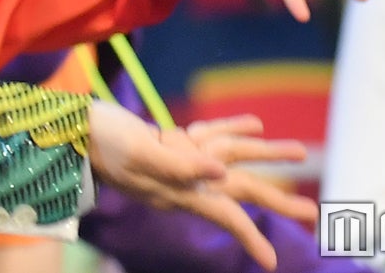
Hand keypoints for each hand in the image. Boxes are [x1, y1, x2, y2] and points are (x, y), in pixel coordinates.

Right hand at [89, 103, 314, 270]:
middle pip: (240, 189)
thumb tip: (222, 173)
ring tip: (300, 153)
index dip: (249, 238)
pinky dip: (233, 130)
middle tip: (313, 216)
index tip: (271, 264)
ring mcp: (177, 159)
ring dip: (266, 156)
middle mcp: (183, 178)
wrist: (71, 128)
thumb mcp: (141, 154)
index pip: (224, 215)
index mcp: (178, 189)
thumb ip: (179, 165)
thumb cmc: (102, 141)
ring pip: (232, 157)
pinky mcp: (168, 139)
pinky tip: (256, 126)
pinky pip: (209, 135)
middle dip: (277, 201)